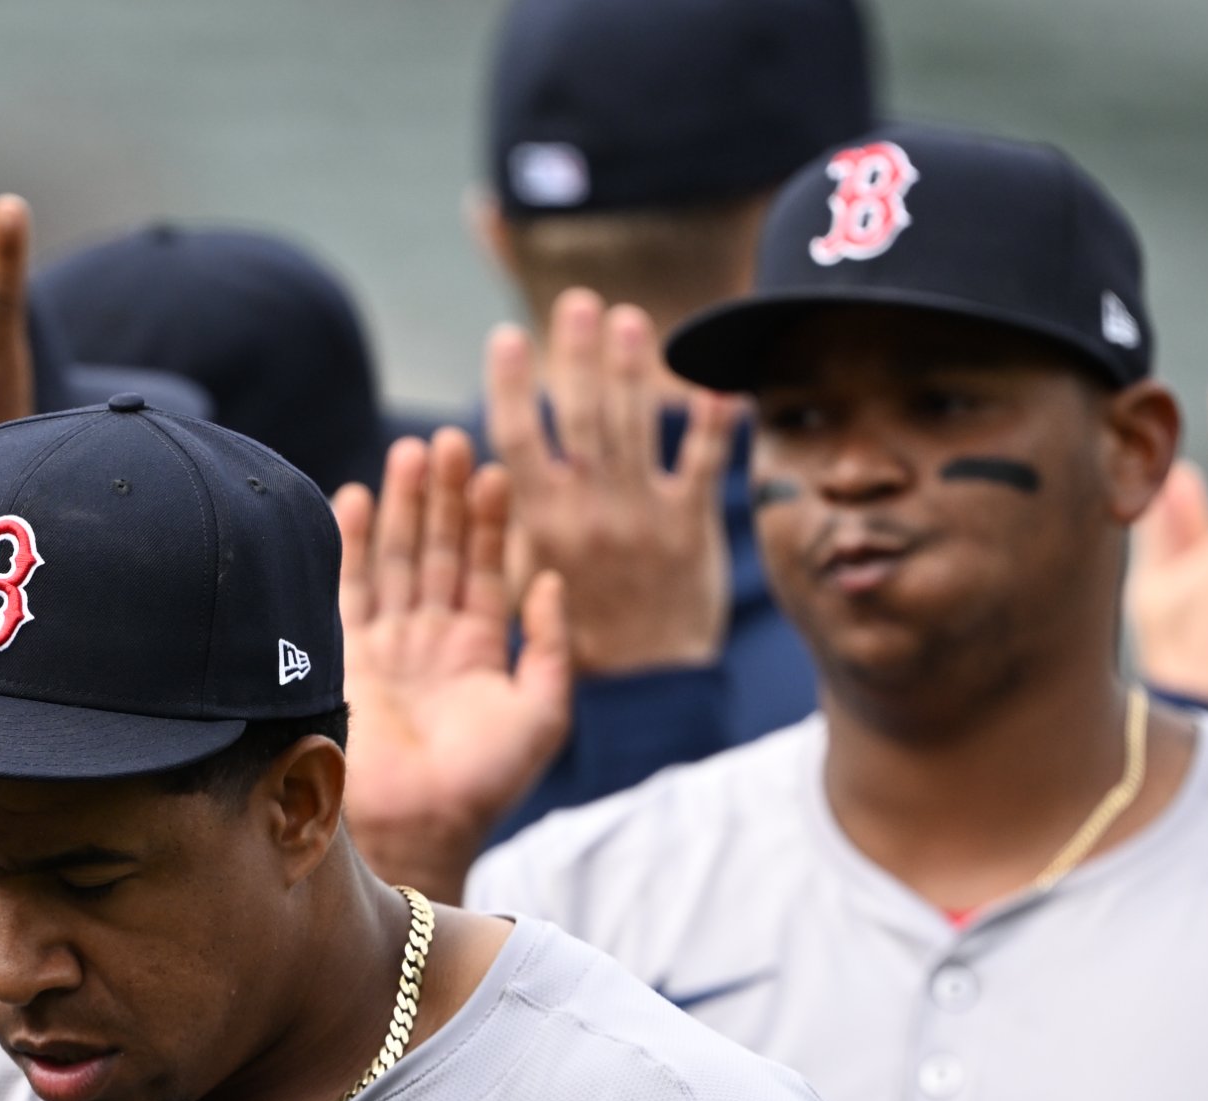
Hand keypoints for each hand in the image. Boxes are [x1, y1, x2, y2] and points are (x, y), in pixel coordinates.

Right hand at [333, 428, 569, 902]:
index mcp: (478, 650)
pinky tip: (356, 496)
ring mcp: (385, 644)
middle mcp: (430, 640)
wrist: (419, 824)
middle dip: (443, 496)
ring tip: (412, 452)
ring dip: (401, 505)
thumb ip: (550, 644)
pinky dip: (349, 542)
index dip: (488, 519)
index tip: (493, 469)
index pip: (484, 566)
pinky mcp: (344, 653)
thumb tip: (549, 578)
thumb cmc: (485, 781)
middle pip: (436, 549)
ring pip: (394, 558)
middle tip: (449, 440)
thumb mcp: (542, 711)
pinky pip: (346, 586)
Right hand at [481, 290, 732, 676]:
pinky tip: (722, 380)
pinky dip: (714, 421)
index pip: (518, 436)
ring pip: (635, 424)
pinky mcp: (690, 525)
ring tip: (631, 318)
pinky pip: (703, 463)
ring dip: (633, 366)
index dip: (512, 384)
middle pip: (580, 412)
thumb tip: (486, 473)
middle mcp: (590, 508)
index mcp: (539, 521)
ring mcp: (642, 513)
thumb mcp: (519, 588)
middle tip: (579, 302)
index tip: (507, 337)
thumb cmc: (576, 638)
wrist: (643, 690)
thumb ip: (509, 529)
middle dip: (577, 353)